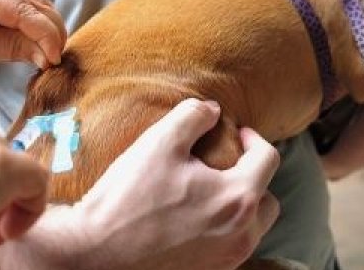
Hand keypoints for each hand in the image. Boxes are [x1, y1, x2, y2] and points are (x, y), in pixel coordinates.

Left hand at [0, 0, 66, 84]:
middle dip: (51, 31)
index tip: (55, 59)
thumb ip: (12, 47)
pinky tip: (43, 46)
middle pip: (34, 3)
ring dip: (48, 29)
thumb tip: (49, 56)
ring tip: (52, 56)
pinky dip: (39, 28)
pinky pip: (28, 11)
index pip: (22, 8)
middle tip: (57, 61)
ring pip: (36, 5)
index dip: (44, 33)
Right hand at [0, 99, 281, 269]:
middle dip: (253, 177)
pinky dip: (223, 229)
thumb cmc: (128, 197)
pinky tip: (195, 218)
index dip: (253, 138)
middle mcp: (242, 234)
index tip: (236, 132)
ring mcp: (227, 260)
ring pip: (252, 228)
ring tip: (210, 191)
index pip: (268, 159)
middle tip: (227, 164)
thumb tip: (213, 110)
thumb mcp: (160, 142)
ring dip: (240, 206)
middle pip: (268, 199)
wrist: (95, 252)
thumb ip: (193, 116)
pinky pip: (230, 246)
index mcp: (238, 198)